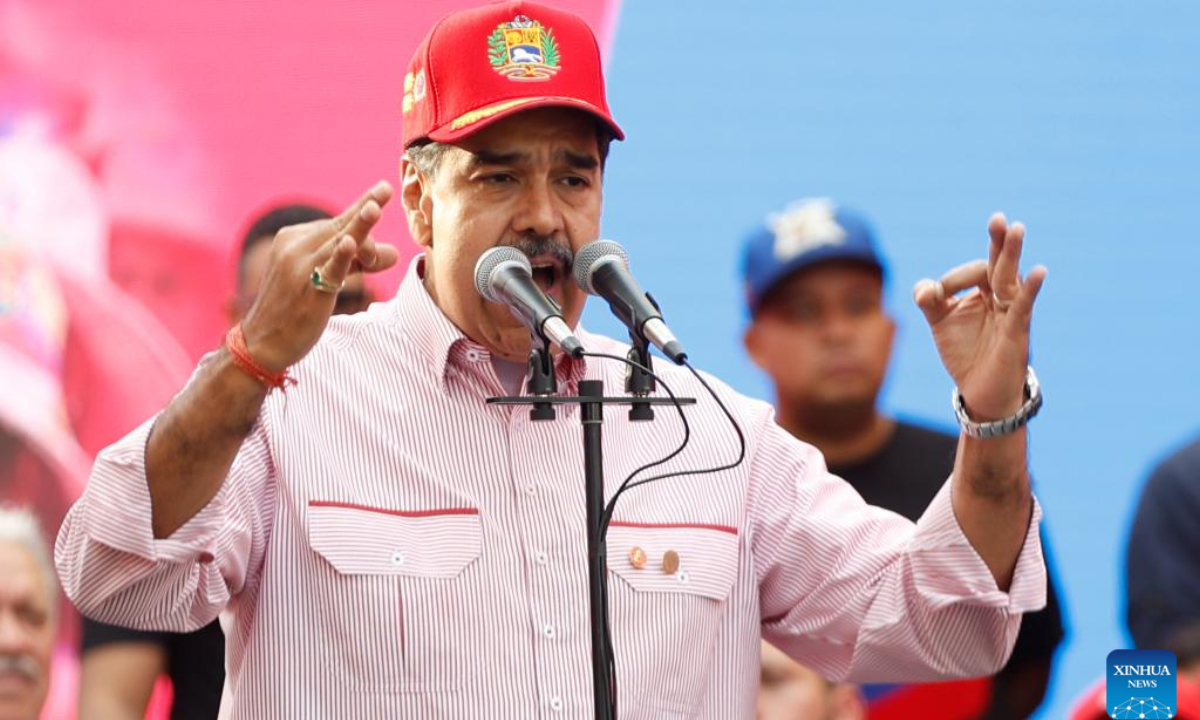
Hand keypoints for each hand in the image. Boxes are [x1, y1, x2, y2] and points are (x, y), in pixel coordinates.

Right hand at [241, 181, 397, 370]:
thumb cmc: (295, 310)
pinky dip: (340, 256)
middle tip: (386, 189)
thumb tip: (395, 253)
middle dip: (366, 211)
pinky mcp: (308, 289)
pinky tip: (351, 243)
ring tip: (376, 207)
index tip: (382, 189)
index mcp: (294, 239)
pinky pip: (328, 269)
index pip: (337, 223)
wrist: (262, 343)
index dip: (362, 213)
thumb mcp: (328, 280)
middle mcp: (294, 247)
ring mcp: (300, 267)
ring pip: (337, 243)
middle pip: (339, 227)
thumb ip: (358, 263)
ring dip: (359, 227)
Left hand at [913, 213, 1046, 420]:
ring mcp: (1011, 313)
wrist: (981, 392)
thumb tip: (925, 288)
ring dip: (1011, 254)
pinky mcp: (1016, 332)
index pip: (972, 271)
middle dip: (998, 241)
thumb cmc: (965, 352)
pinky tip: (1039, 272)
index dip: (951, 280)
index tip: (935, 295)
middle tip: (998, 218)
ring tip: (1015, 228)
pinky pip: (1023, 307)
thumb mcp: (940, 322)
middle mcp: (1001, 297)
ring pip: (1011, 279)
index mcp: (984, 290)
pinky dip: (1030, 289)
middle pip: (1000, 264)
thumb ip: (929, 300)